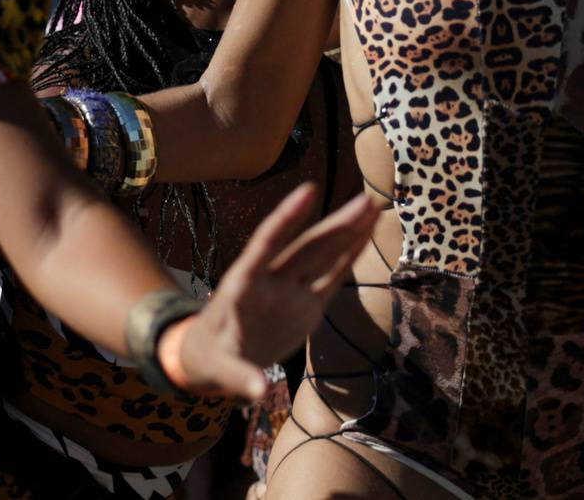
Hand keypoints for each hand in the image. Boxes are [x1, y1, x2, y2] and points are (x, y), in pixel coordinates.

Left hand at [168, 186, 377, 399]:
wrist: (214, 356)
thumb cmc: (210, 357)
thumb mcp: (218, 368)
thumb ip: (238, 377)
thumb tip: (258, 391)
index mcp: (244, 286)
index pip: (266, 245)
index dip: (286, 219)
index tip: (308, 191)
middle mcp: (270, 281)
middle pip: (305, 248)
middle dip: (335, 225)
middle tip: (365, 200)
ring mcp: (290, 290)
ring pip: (322, 256)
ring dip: (347, 232)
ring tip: (372, 206)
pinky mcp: (306, 304)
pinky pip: (330, 276)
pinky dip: (349, 256)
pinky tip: (366, 233)